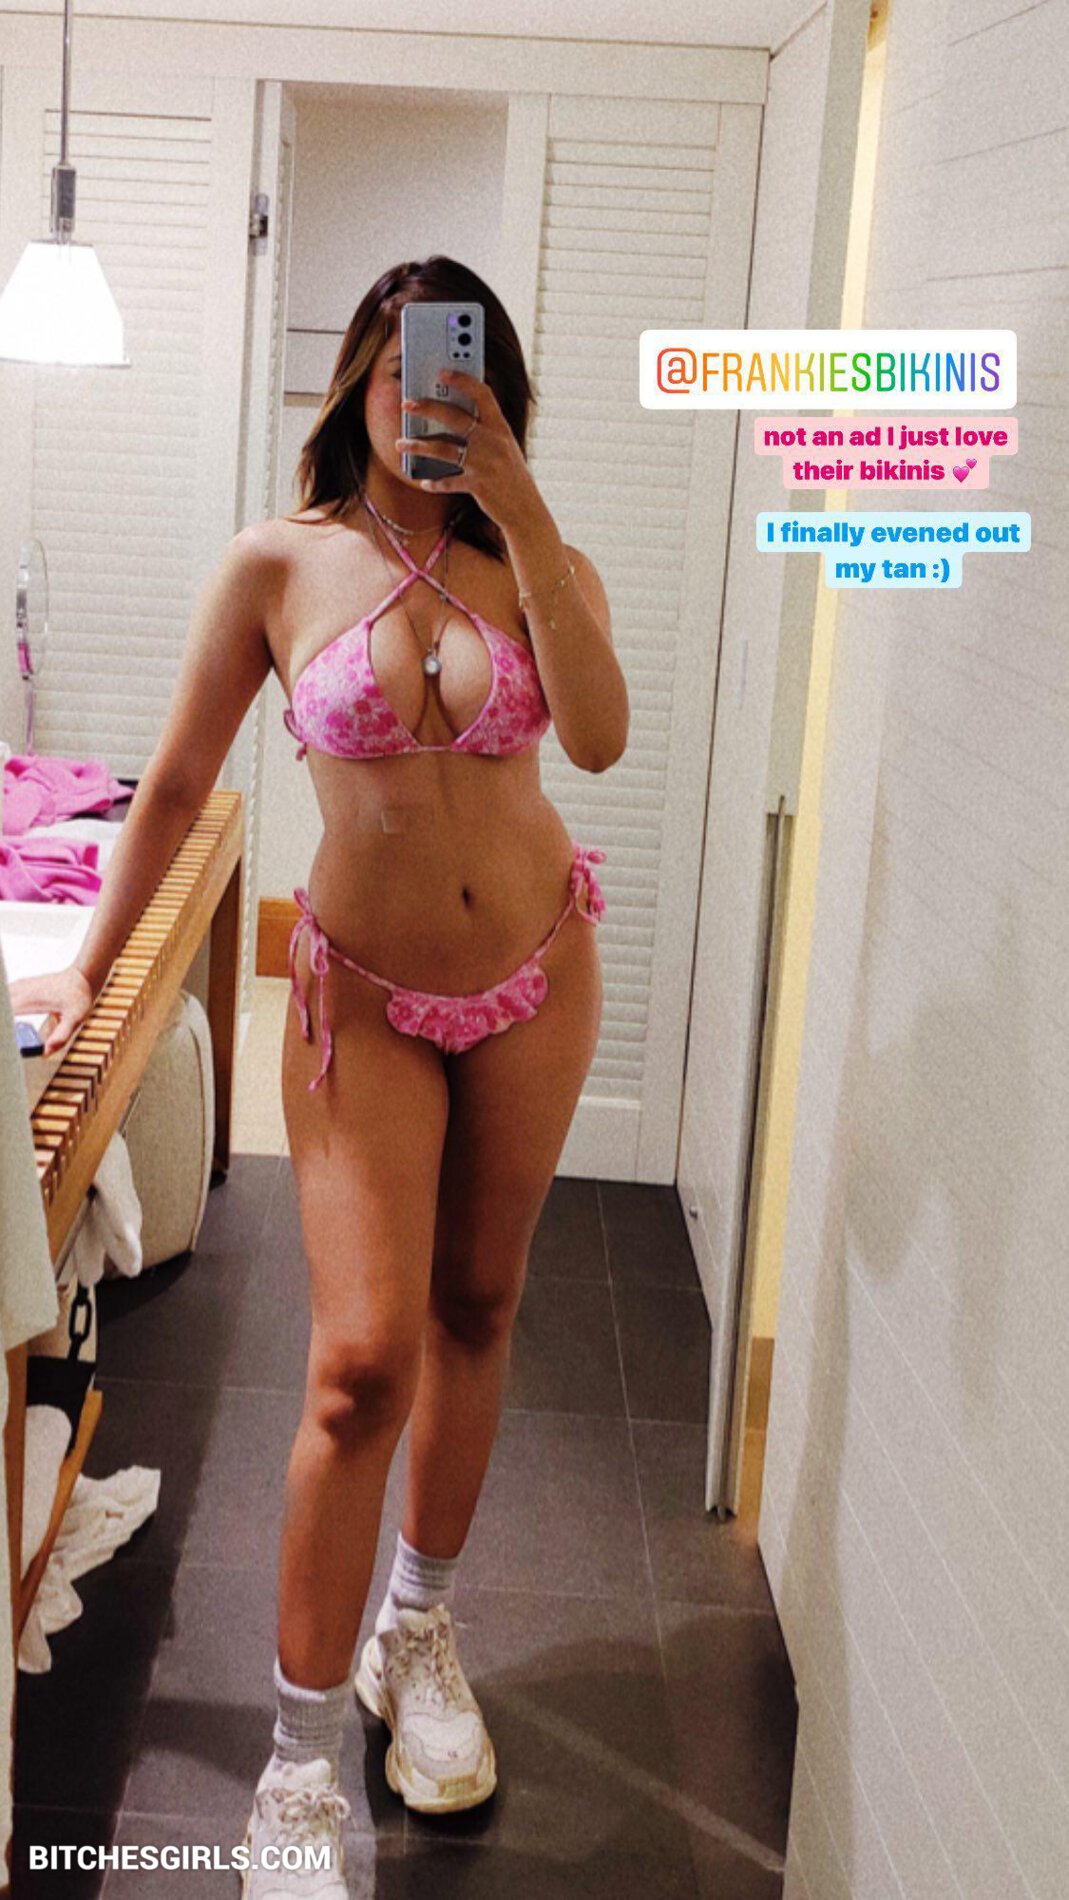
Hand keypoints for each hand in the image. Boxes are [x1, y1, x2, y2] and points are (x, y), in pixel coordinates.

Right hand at [7, 966, 94, 1057]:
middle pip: (1, 1007)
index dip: (2, 1029)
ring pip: (1, 997)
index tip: (3, 1039)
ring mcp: (21, 986)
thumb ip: (61, 1036)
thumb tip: (46, 1053)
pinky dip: (3, 1004)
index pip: (3, 1014)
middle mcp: (21, 991)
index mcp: (28, 1001)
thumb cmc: (79, 997)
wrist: (82, 976)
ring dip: (2, 1011)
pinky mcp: (23, 984)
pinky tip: (7, 1013)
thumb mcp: (74, 1019)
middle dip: (2, 1022)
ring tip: (6, 1030)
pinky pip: (5, 993)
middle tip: (4, 1039)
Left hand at [396, 369, 539, 530]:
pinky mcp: (477, 485)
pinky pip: (447, 481)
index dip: (462, 380)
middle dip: (427, 407)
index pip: (482, 394)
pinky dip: (434, 483)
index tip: (442, 372)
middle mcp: (493, 441)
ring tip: (400, 443)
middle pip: (454, 416)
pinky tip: (424, 482)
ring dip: (418, 445)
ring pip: (442, 448)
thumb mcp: (505, 447)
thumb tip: (453, 416)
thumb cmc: (512, 476)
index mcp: (501, 427)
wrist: (526, 510)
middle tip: (407, 404)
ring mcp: (484, 463)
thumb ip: (486, 431)